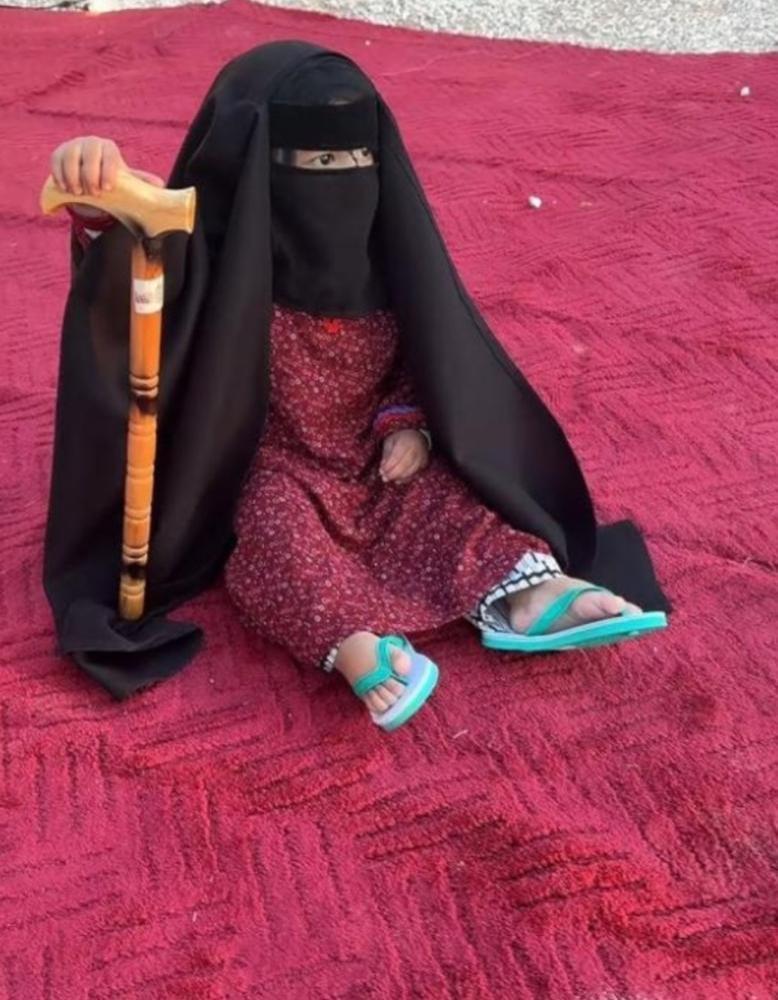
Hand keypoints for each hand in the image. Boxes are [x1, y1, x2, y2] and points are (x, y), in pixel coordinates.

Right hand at [50, 136, 164, 216]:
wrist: (88, 172)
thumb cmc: (110, 176)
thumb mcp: (124, 178)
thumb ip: (139, 180)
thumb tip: (160, 184)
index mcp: (109, 148)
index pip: (110, 155)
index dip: (108, 171)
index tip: (107, 188)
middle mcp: (91, 142)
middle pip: (89, 155)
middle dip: (90, 175)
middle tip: (93, 193)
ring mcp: (73, 145)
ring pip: (70, 157)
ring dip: (73, 176)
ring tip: (77, 193)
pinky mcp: (58, 152)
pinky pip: (56, 160)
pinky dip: (59, 174)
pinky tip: (64, 187)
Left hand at [379, 429, 429, 484]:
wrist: (419, 437)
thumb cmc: (401, 439)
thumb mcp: (390, 441)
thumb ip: (386, 454)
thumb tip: (382, 468)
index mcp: (405, 442)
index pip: (396, 456)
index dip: (388, 466)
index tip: (381, 471)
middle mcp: (415, 450)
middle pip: (404, 465)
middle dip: (393, 474)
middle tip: (384, 478)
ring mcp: (421, 458)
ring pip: (410, 471)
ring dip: (399, 478)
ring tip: (390, 479)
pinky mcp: (424, 464)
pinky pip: (415, 474)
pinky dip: (405, 479)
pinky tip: (398, 480)